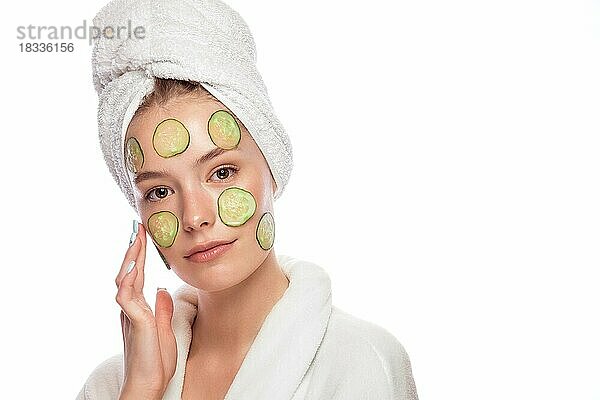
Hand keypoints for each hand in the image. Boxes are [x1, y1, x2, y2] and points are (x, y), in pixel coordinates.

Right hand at [115, 222, 176, 398]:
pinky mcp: (134, 323)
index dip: (139, 257)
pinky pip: (126, 298)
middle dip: (134, 250)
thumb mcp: (165, 329)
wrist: (150, 384)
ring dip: (131, 259)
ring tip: (136, 239)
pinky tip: (133, 267)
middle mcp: (130, 309)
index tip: (144, 237)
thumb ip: (162, 309)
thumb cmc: (157, 362)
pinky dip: (128, 281)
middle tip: (138, 228)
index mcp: (138, 310)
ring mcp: (130, 315)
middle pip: (129, 273)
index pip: (137, 277)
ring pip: (125, 280)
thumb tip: (163, 290)